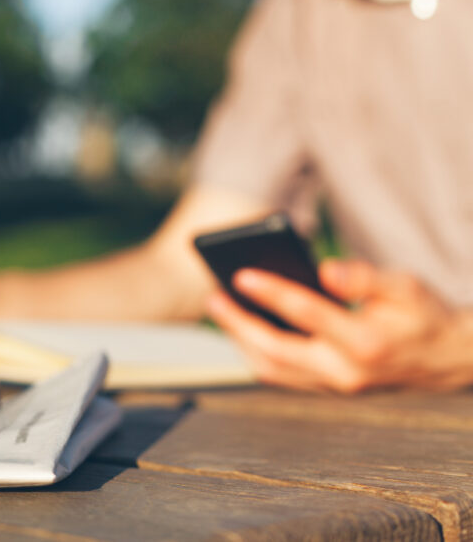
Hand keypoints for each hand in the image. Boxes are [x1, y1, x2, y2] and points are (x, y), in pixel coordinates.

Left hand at [206, 259, 472, 392]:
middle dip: (239, 324)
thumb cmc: (420, 314)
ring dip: (240, 339)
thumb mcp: (406, 287)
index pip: (308, 314)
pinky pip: (280, 374)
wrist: (444, 359)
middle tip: (213, 296)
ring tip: (220, 307)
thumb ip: (366, 278)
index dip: (272, 293)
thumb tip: (326, 269)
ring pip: (272, 369)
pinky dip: (255, 351)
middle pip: (276, 351)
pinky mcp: (326, 388)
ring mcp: (333, 386)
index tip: (241, 274)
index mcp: (366, 343)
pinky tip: (241, 326)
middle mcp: (346, 372)